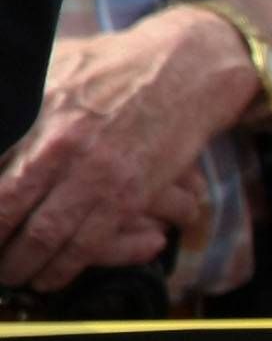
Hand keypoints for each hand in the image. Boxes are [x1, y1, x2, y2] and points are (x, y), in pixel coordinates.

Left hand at [0, 13, 256, 291]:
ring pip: (50, 236)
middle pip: (13, 212)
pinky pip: (92, 242)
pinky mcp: (133, 194)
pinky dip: (67, 266)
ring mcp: (101, 176)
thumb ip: (20, 94)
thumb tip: (0, 112)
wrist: (185, 70)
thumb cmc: (116, 64)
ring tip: (13, 275)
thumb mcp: (54, 64)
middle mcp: (65, 150)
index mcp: (40, 117)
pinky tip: (50, 276)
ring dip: (27, 264)